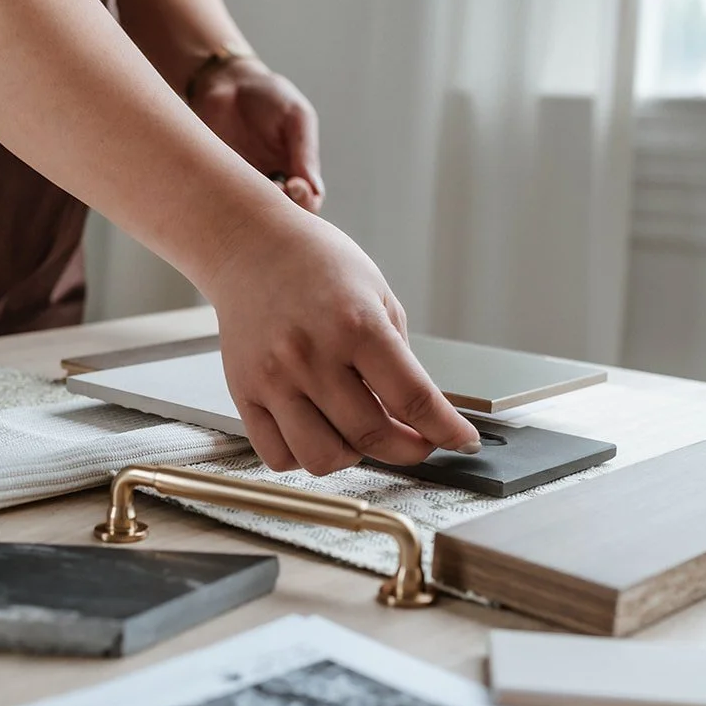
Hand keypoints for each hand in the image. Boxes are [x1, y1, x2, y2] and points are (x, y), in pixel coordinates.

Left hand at [190, 58, 324, 212]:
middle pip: (284, 215)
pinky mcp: (221, 181)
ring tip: (251, 185)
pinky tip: (231, 185)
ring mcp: (246, 183)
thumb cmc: (268, 96)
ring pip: (255, 214)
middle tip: (274, 189)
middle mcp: (274, 181)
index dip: (306, 202)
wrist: (226, 82)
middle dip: (283, 210)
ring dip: (256, 208)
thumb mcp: (296, 117)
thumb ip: (305, 152)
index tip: (296, 185)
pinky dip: (231, 202)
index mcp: (298, 168)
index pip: (309, 201)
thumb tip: (315, 190)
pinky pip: (228, 203)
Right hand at [203, 209, 480, 475]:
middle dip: (408, 450)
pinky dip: (304, 456)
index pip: (414, 399)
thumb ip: (398, 358)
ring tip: (358, 433)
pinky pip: (277, 455)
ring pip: (321, 458)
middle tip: (417, 442)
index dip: (446, 431)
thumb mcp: (378, 295)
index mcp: (356, 324)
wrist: (251, 247)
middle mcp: (311, 355)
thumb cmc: (318, 266)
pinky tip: (317, 431)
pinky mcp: (243, 392)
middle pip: (371, 436)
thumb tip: (416, 417)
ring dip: (352, 457)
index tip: (462, 442)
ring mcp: (272, 378)